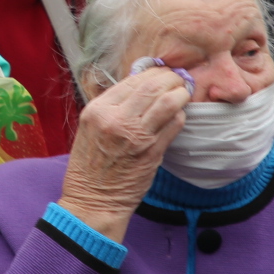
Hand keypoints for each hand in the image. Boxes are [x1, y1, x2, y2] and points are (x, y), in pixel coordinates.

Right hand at [56, 69, 191, 241]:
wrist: (93, 201)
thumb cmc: (91, 166)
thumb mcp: (90, 128)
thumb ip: (112, 107)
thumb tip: (140, 86)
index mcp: (97, 110)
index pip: (131, 80)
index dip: (152, 72)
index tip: (161, 73)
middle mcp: (115, 119)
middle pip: (152, 86)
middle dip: (170, 78)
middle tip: (178, 79)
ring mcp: (136, 136)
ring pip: (168, 101)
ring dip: (180, 94)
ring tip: (183, 93)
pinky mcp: (152, 151)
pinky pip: (174, 124)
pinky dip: (180, 116)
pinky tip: (178, 116)